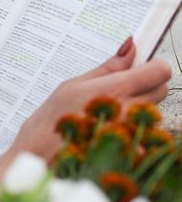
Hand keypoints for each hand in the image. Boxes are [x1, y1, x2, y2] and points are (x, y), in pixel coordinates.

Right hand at [10, 37, 170, 161]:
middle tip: (121, 89)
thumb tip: (130, 46)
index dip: (153, 67)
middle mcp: (129, 111)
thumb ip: (108, 67)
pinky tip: (110, 130)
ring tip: (110, 112)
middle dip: (147, 85)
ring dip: (139, 108)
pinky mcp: (131, 151)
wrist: (41, 155)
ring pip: (153, 112)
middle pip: (160, 90)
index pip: (160, 71)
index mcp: (116, 89)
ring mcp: (132, 133)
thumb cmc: (53, 118)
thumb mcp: (74, 84)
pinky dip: (133, 130)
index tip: (140, 69)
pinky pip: (145, 134)